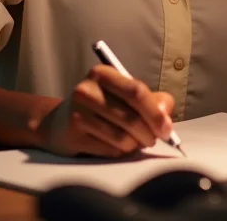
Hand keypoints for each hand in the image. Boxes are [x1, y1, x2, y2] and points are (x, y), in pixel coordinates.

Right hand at [33, 65, 174, 156]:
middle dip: (150, 131)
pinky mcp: (73, 135)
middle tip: (157, 139)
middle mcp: (87, 89)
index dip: (155, 112)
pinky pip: (110, 150)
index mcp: (103, 73)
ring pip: (122, 137)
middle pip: (131, 115)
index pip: (136, 91)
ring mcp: (78, 112)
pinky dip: (121, 152)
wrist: (59, 123)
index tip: (167, 128)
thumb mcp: (123, 96)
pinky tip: (117, 146)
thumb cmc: (100, 107)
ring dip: (135, 144)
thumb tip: (165, 114)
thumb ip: (151, 100)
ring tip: (135, 142)